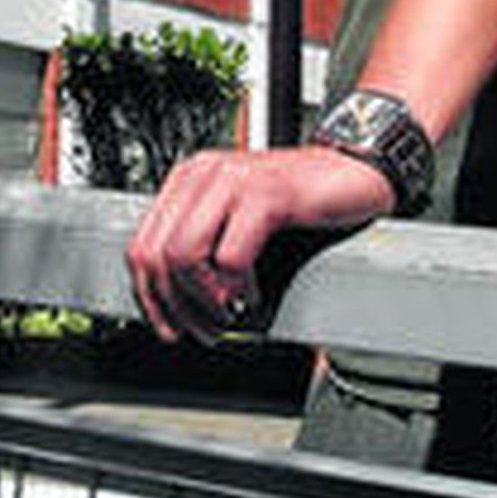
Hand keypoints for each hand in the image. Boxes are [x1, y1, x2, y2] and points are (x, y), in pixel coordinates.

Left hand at [125, 146, 394, 343]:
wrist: (356, 169)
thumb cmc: (302, 199)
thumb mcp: (239, 219)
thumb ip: (205, 245)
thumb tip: (178, 301)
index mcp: (189, 180)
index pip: (141, 245)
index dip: (151, 297)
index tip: (170, 326)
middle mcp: (203, 175)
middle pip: (155, 254)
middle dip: (177, 306)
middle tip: (207, 328)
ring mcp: (232, 181)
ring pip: (183, 255)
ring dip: (205, 301)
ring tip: (230, 314)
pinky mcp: (265, 196)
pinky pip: (230, 257)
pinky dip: (240, 290)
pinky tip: (256, 296)